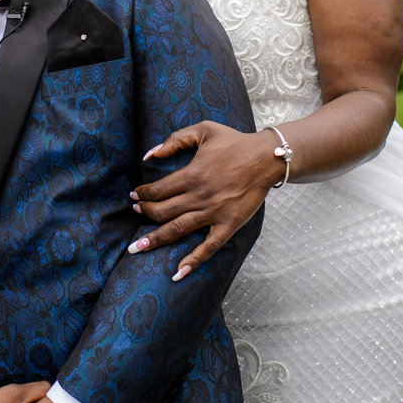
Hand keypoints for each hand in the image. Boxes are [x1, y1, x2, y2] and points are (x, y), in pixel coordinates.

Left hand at [129, 121, 284, 278]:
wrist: (267, 158)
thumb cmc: (235, 142)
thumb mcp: (204, 130)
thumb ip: (175, 140)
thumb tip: (149, 154)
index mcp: (191, 175)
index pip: (157, 190)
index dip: (142, 194)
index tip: (135, 195)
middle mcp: (199, 196)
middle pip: (162, 212)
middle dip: (144, 213)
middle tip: (135, 212)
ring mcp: (214, 213)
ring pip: (177, 230)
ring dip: (155, 239)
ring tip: (137, 247)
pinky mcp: (228, 225)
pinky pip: (208, 247)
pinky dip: (192, 261)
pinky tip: (178, 272)